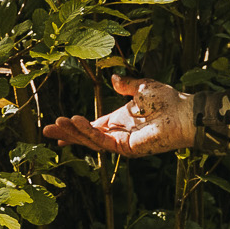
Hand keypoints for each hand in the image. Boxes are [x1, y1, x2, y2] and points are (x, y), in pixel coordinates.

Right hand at [41, 75, 194, 156]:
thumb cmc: (168, 100)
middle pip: (87, 136)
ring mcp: (122, 143)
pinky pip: (102, 141)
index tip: (58, 126)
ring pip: (91, 140)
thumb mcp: (141, 87)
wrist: (183, 111)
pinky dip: (88, 132)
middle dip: (67, 133)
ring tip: (57, 124)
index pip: (93, 127)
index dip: (75, 128)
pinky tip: (77, 122)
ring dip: (74, 133)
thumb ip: (125, 85)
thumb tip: (112, 80)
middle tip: (46, 131)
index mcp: (121, 121)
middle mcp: (119, 134)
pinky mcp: (127, 148)